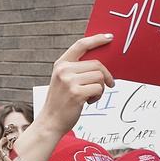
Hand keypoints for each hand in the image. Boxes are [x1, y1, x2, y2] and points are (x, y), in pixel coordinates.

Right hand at [12, 34, 114, 160]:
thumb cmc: (60, 102)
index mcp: (61, 64)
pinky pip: (99, 88)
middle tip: (107, 85)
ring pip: (100, 76)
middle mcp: (64, 70)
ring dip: (101, 88)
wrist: (50, 122)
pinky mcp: (76, 93)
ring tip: (91, 96)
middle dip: (105, 75)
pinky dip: (98, 96)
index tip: (109, 38)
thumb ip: (77, 69)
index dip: (96, 39)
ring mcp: (69, 81)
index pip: (81, 45)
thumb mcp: (64, 80)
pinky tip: (89, 102)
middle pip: (97, 64)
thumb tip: (101, 64)